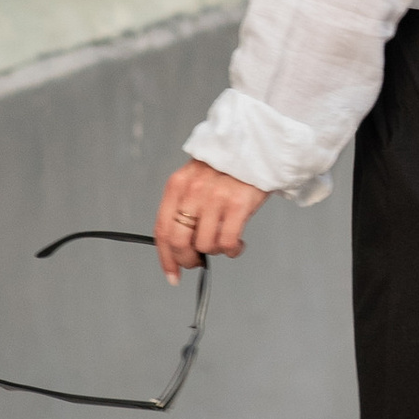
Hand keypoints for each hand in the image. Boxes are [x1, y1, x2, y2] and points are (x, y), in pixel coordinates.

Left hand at [156, 159, 268, 282]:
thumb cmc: (227, 166)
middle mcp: (193, 192)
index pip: (162, 230)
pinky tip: (237, 243)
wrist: (257, 144)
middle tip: (198, 262)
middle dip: (188, 260)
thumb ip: (184, 206)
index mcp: (177, 186)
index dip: (166, 258)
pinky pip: (228, 242)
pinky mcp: (238, 204)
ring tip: (224, 242)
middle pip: (179, 242)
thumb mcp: (195, 179)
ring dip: (215, 251)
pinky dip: (232, 250)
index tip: (172, 274)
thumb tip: (180, 244)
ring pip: (205, 245)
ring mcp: (215, 198)